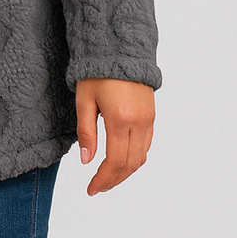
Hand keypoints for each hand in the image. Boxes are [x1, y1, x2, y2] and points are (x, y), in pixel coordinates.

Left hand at [76, 77, 154, 194]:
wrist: (120, 48)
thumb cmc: (98, 71)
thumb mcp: (84, 100)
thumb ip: (86, 132)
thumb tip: (86, 161)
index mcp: (119, 119)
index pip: (114, 162)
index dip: (102, 180)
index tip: (91, 189)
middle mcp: (138, 122)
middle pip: (129, 165)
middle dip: (113, 180)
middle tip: (97, 187)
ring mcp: (148, 119)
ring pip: (141, 158)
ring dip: (125, 172)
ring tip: (108, 177)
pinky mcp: (151, 115)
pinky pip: (146, 145)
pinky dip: (135, 158)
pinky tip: (122, 160)